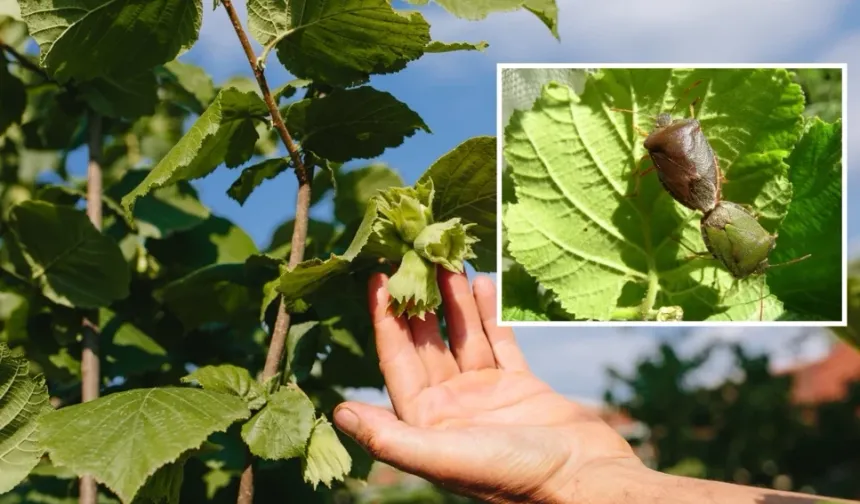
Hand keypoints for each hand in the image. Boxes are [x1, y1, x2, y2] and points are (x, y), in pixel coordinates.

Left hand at [332, 270, 640, 503]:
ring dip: (455, 301)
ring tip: (449, 261)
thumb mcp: (445, 456)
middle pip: (429, 343)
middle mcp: (451, 406)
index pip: (397, 360)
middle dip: (421, 302)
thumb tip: (339, 412)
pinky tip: (483, 283)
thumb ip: (390, 437)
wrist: (584, 481)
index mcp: (426, 423)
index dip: (385, 319)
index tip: (379, 277)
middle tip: (415, 257)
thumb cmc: (514, 475)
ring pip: (463, 337)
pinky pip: (498, 342)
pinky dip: (490, 314)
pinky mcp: (519, 386)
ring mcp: (485, 395)